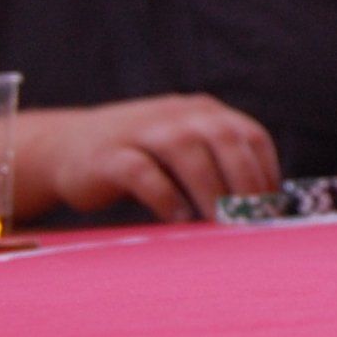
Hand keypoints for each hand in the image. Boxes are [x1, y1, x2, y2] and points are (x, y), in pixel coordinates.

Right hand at [32, 93, 281, 220]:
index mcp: (202, 112)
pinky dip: (165, 196)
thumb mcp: (183, 154)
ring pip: (186, 150)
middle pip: (224, 138)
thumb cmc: (140, 160)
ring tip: (221, 224)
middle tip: (252, 222)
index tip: (271, 213)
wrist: (65, 147)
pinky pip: (142, 172)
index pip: (249, 135)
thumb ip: (219, 170)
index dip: (266, 174)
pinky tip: (179, 220)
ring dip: (210, 189)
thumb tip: (262, 215)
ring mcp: (140, 131)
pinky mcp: (109, 155)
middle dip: (244, 182)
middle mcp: (176, 115)